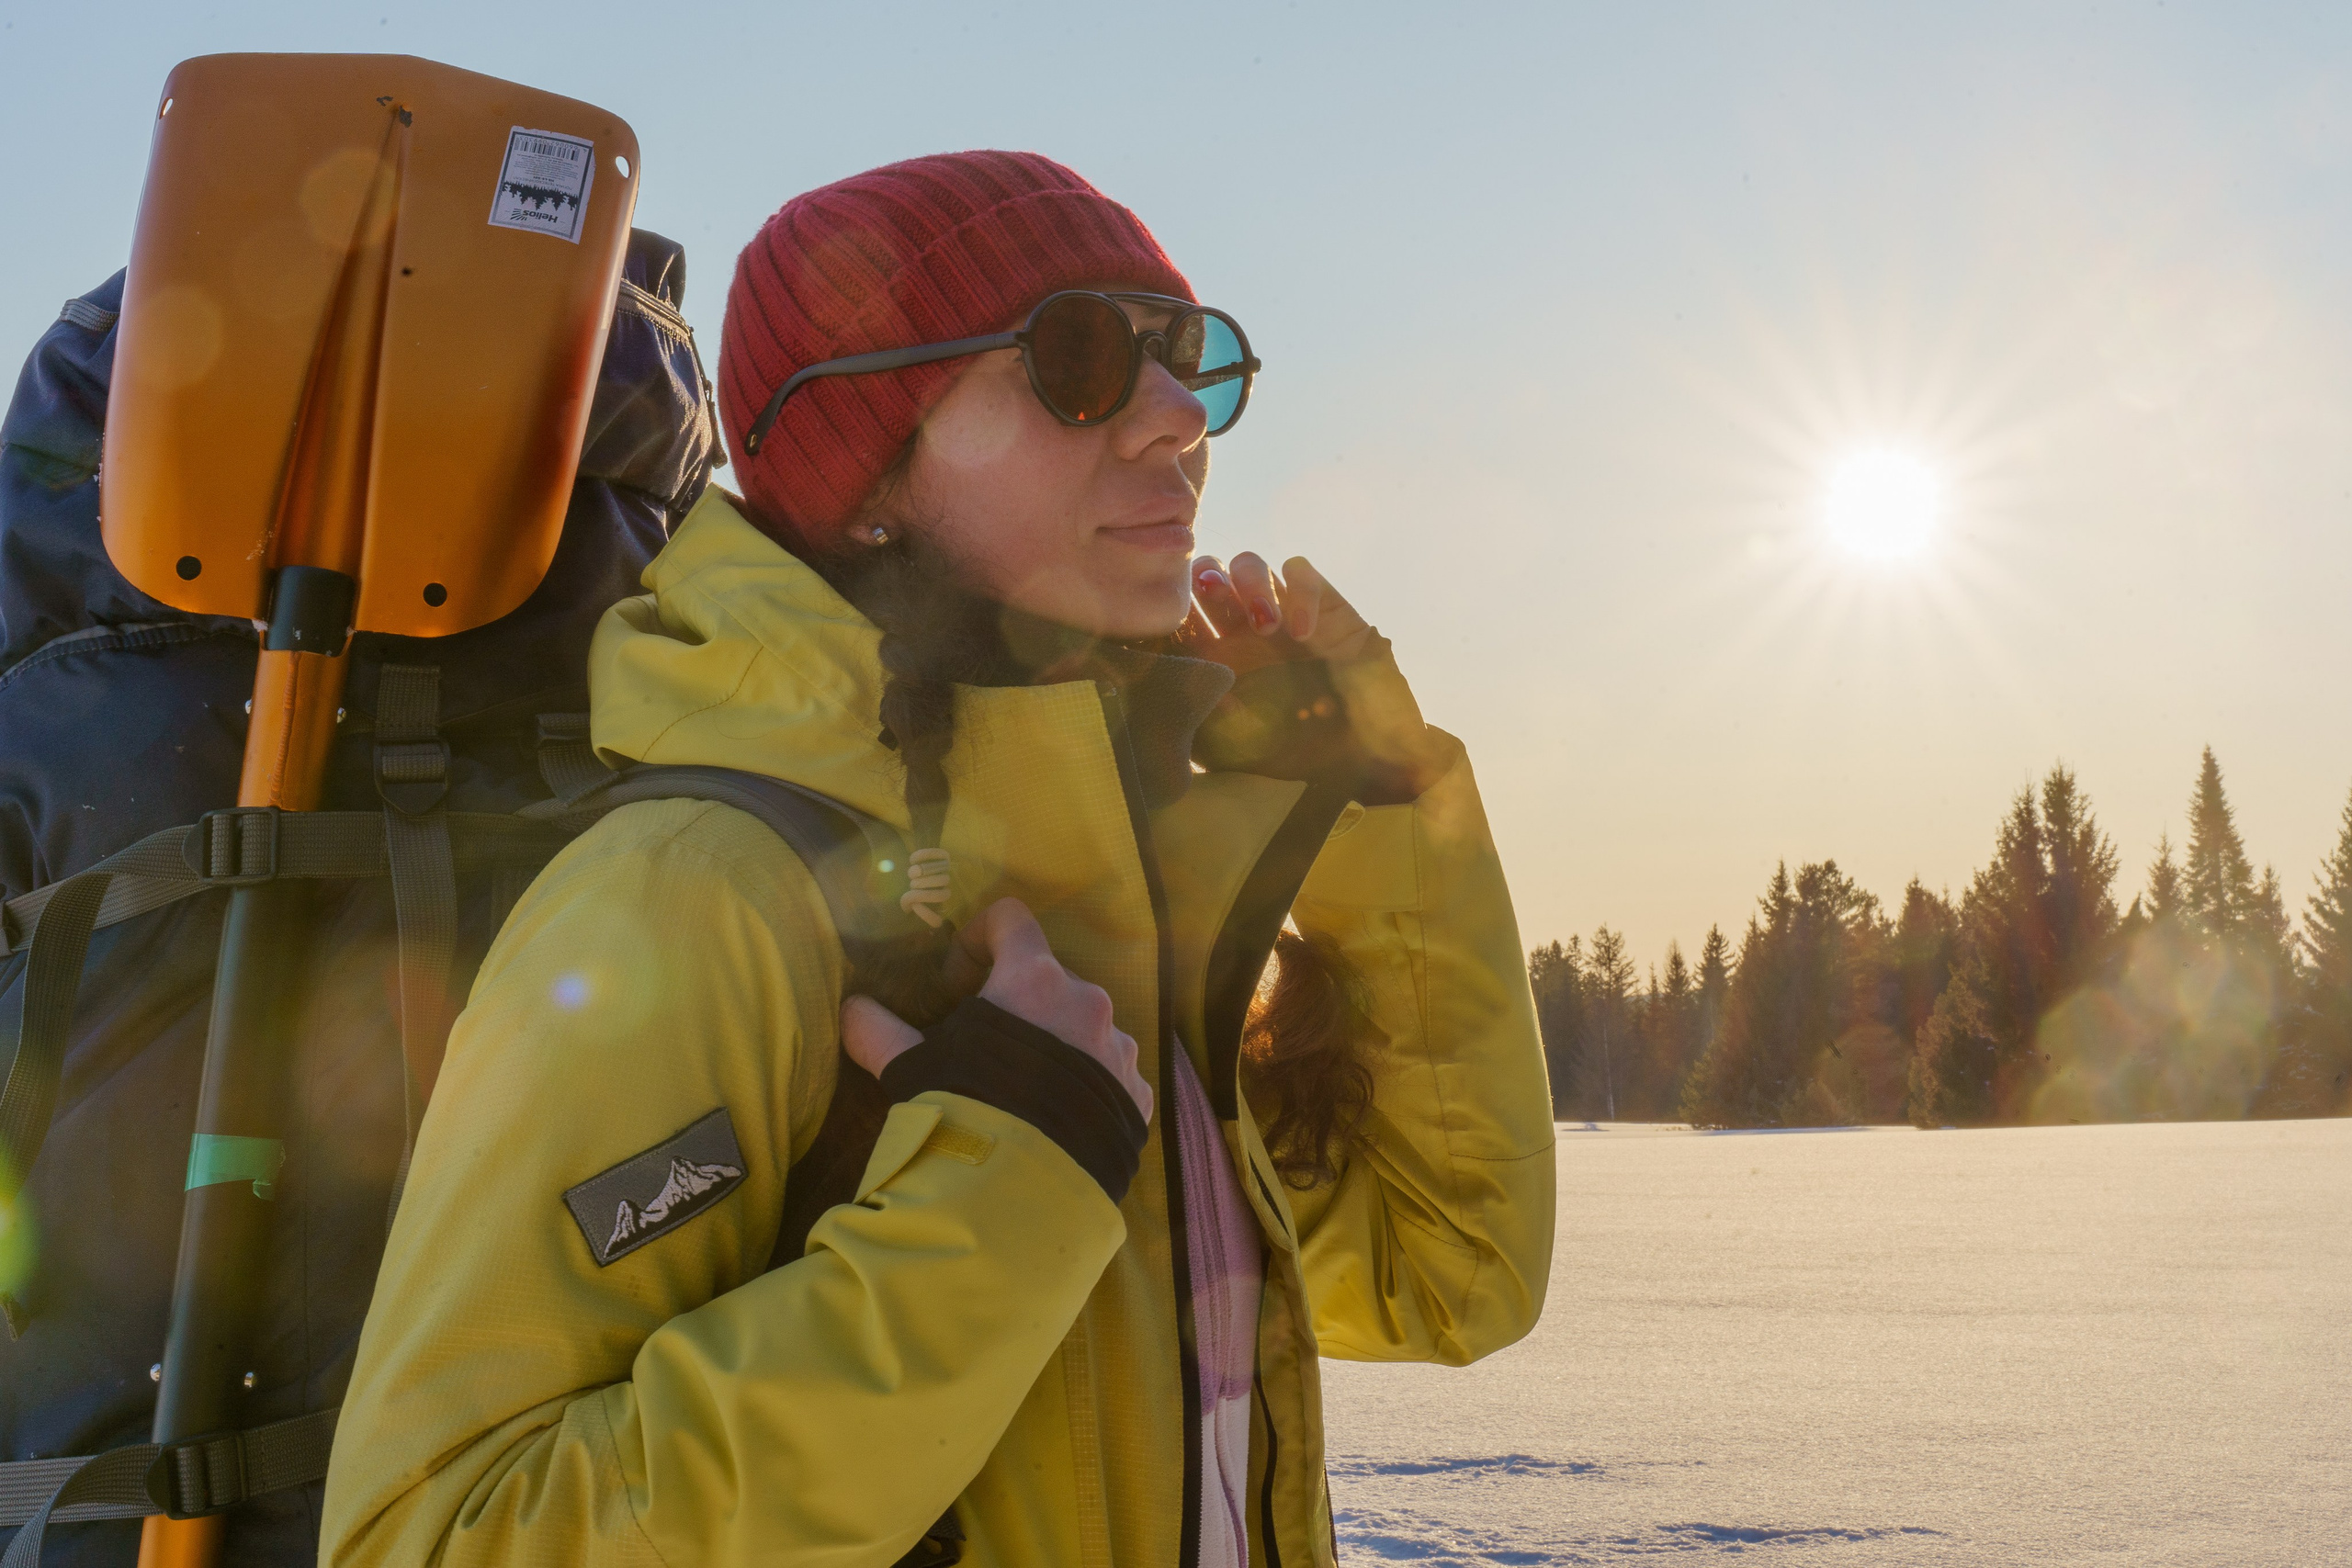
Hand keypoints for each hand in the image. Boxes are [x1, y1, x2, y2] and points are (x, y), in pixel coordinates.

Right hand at [841, 898, 1153, 1121]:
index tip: (958, 979)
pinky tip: (1058, 1120)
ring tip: (1025, 1092)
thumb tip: (850, 1008)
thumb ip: (877, 1030)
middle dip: (1018, 1002)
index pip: (1011, 919)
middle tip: (987, 1045)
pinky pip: (1112, 1074)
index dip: (979, 938)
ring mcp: (1120, 1048)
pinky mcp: (1139, 1094)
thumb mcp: (910, 1067)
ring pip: (1085, 1027)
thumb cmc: (963, 1110)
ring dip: (1057, 1044)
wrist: (1022, 1192)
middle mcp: (1088, 1001)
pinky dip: (1087, 1086)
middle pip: (1050, 978)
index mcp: (1033, 978)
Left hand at [1180, 552, 1449, 797]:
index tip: (1173, 626)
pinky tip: (1303, 632)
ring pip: (1248, 564)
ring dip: (1248, 583)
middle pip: (1206, 576)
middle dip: (1203, 579)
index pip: (1179, 617)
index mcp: (1215, 661)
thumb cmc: (1299, 761)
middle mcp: (1243, 633)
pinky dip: (1298, 592)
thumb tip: (1172, 681)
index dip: (1170, 611)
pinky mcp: (1324, 608)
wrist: (1366, 763)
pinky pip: (1299, 572)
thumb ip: (1195, 721)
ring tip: (1266, 626)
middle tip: (1209, 597)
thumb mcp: (1233, 752)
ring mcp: (1283, 616)